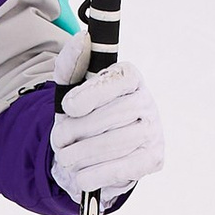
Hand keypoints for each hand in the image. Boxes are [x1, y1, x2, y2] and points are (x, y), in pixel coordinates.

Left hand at [51, 56, 162, 208]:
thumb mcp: (68, 90)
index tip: (67, 107)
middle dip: (77, 131)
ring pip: (115, 144)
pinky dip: (96, 175)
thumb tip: (83, 38)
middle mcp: (148, 101)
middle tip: (59, 140)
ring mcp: (154, 131)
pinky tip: (81, 176)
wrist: (89, 156)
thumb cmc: (80, 117)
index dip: (89, 95)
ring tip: (66, 157)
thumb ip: (70, 64)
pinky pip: (124, 168)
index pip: (118, 80)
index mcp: (130, 77)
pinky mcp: (153, 159)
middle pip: (113, 115)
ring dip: (81, 155)